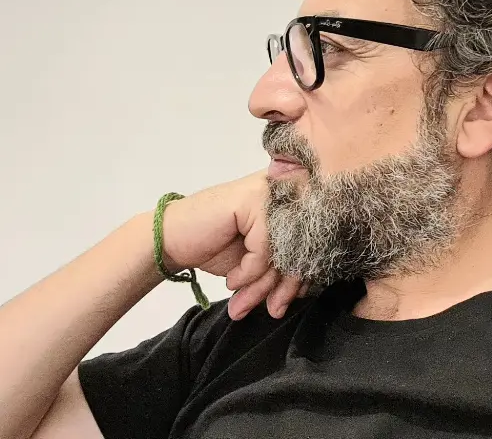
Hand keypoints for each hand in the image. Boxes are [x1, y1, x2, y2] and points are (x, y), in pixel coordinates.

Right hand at [160, 170, 311, 319]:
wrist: (170, 240)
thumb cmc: (214, 246)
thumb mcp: (256, 263)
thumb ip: (281, 268)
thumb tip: (305, 289)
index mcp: (289, 202)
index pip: (311, 241)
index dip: (302, 276)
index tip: (284, 301)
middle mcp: (284, 190)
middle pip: (302, 246)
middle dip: (286, 286)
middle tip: (273, 309)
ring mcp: (269, 191)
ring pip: (285, 249)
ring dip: (264, 285)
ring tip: (244, 302)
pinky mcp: (252, 199)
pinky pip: (264, 248)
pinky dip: (249, 271)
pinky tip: (232, 279)